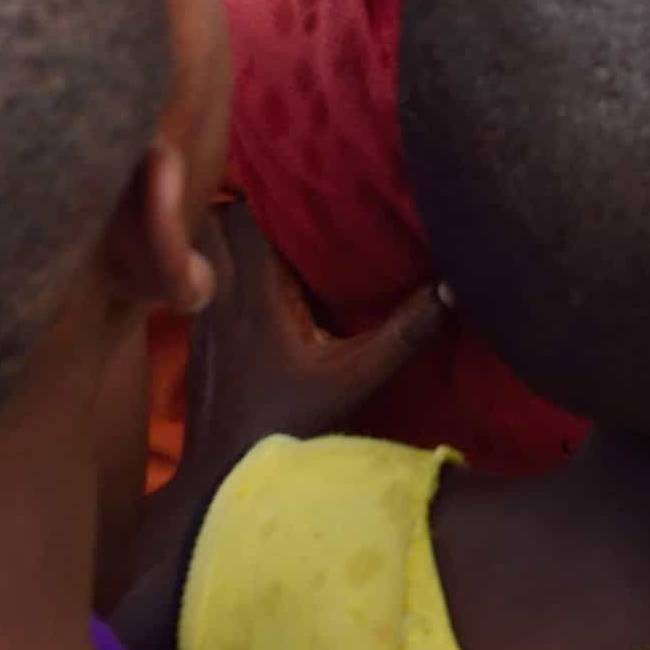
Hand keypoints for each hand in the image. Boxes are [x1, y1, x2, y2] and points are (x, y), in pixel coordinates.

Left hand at [184, 203, 449, 467]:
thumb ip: (404, 331)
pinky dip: (219, 267)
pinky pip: (201, 280)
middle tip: (281, 191)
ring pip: (200, 249)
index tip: (297, 171)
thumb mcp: (356, 377)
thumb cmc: (291, 423)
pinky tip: (247, 277)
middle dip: (241, 198)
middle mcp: (220, 292)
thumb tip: (454, 286)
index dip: (265, 187)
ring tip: (265, 220)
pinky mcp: (194, 339)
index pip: (243, 212)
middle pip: (212, 219)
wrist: (222, 479)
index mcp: (256, 290)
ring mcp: (201, 315)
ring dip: (225, 231)